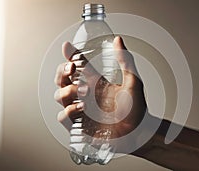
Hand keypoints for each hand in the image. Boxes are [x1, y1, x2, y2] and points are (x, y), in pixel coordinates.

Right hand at [54, 36, 146, 151]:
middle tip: (71, 70)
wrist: (139, 132)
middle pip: (62, 80)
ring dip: (67, 92)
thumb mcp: (133, 81)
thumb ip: (125, 60)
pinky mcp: (80, 124)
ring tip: (83, 92)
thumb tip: (118, 40)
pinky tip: (81, 109)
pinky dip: (67, 112)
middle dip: (62, 72)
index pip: (78, 66)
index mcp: (96, 82)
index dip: (70, 56)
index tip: (67, 47)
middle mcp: (86, 95)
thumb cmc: (137, 109)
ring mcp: (81, 110)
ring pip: (59, 96)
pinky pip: (62, 117)